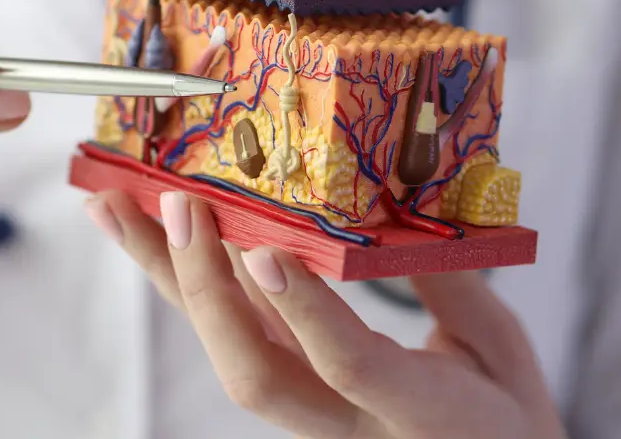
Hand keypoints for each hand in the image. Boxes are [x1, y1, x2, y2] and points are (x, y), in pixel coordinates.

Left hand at [85, 190, 566, 438]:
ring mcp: (310, 418)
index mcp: (417, 415)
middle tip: (177, 204)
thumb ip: (454, 286)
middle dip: (207, 288)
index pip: (350, 367)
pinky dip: (189, 286)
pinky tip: (151, 239)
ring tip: (115, 208)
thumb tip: (403, 210)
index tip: (266, 254)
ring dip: (168, 279)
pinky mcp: (291, 397)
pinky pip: (233, 341)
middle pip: (257, 374)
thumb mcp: (500, 350)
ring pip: (226, 354)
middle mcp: (348, 428)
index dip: (306, 311)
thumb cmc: (505, 415)